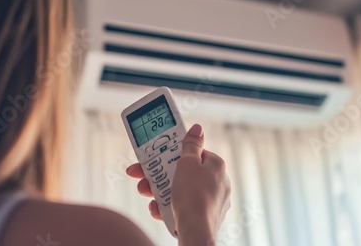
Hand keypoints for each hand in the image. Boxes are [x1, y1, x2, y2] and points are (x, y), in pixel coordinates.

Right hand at [126, 124, 230, 244]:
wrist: (196, 232)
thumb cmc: (193, 196)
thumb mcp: (188, 163)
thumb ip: (191, 145)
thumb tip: (197, 128)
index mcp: (216, 166)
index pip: (193, 153)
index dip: (172, 154)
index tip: (156, 156)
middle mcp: (217, 183)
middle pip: (183, 173)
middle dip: (160, 175)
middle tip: (142, 175)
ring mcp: (212, 201)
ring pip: (181, 191)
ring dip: (160, 191)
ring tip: (146, 193)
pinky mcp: (204, 217)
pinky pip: (183, 207)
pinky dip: (169, 206)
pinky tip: (157, 209)